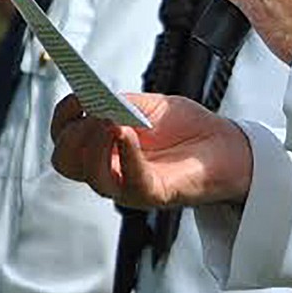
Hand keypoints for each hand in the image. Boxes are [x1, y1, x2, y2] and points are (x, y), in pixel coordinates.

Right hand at [50, 92, 254, 208]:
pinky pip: (130, 181)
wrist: (227, 147)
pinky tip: (128, 133)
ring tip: (114, 121)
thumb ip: (121, 102)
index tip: (77, 98)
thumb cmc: (188, 129)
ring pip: (93, 176)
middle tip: (95, 114)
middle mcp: (111, 170)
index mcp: (104, 148)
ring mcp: (129, 186)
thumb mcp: (149, 106)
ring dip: (96, 144)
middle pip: (67, 162)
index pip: (64, 141)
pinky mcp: (153, 194)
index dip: (63, 118)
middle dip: (74, 135)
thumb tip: (94, 99)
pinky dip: (126, 155)